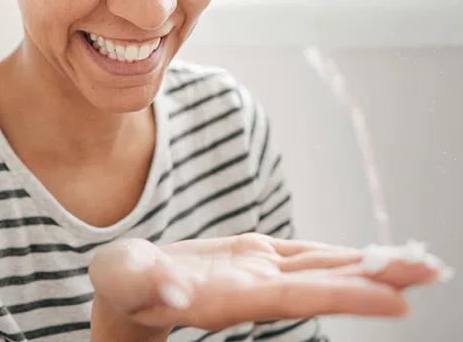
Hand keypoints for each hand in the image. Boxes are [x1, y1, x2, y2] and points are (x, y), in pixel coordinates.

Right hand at [88, 234, 445, 333]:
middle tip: (432, 270)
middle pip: (325, 284)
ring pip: (323, 268)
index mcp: (228, 298)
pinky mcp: (256, 256)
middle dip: (377, 280)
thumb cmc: (123, 286)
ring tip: (420, 263)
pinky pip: (307, 255)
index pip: (296, 297)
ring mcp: (259, 273)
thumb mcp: (125, 280)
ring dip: (370, 265)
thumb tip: (172, 292)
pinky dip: (341, 255)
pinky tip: (369, 256)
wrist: (129, 291)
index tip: (395, 301)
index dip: (344, 296)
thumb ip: (147, 283)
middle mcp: (255, 289)